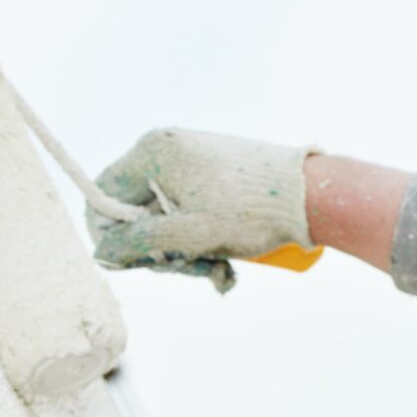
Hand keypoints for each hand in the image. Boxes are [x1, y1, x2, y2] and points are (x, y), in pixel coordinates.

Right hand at [86, 129, 318, 289]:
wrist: (313, 195)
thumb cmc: (249, 212)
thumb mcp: (185, 236)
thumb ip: (136, 244)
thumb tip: (103, 252)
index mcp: (150, 152)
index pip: (102, 198)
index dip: (114, 238)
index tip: (142, 261)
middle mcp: (166, 149)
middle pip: (136, 213)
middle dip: (162, 250)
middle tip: (194, 266)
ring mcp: (192, 160)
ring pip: (167, 220)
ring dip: (187, 253)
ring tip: (219, 267)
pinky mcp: (214, 176)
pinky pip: (191, 214)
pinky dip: (205, 242)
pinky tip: (228, 262)